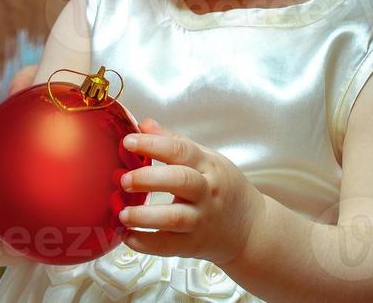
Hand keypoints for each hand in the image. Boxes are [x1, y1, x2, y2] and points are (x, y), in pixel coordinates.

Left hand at [117, 119, 266, 266]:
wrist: (250, 229)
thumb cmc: (224, 188)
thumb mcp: (207, 160)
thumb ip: (175, 142)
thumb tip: (144, 125)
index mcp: (208, 166)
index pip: (181, 150)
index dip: (153, 144)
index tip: (128, 142)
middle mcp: (207, 192)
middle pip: (180, 181)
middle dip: (149, 179)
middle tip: (123, 180)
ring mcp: (202, 220)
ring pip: (175, 218)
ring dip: (145, 216)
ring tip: (122, 214)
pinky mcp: (194, 245)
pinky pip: (168, 246)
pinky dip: (146, 244)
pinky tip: (127, 237)